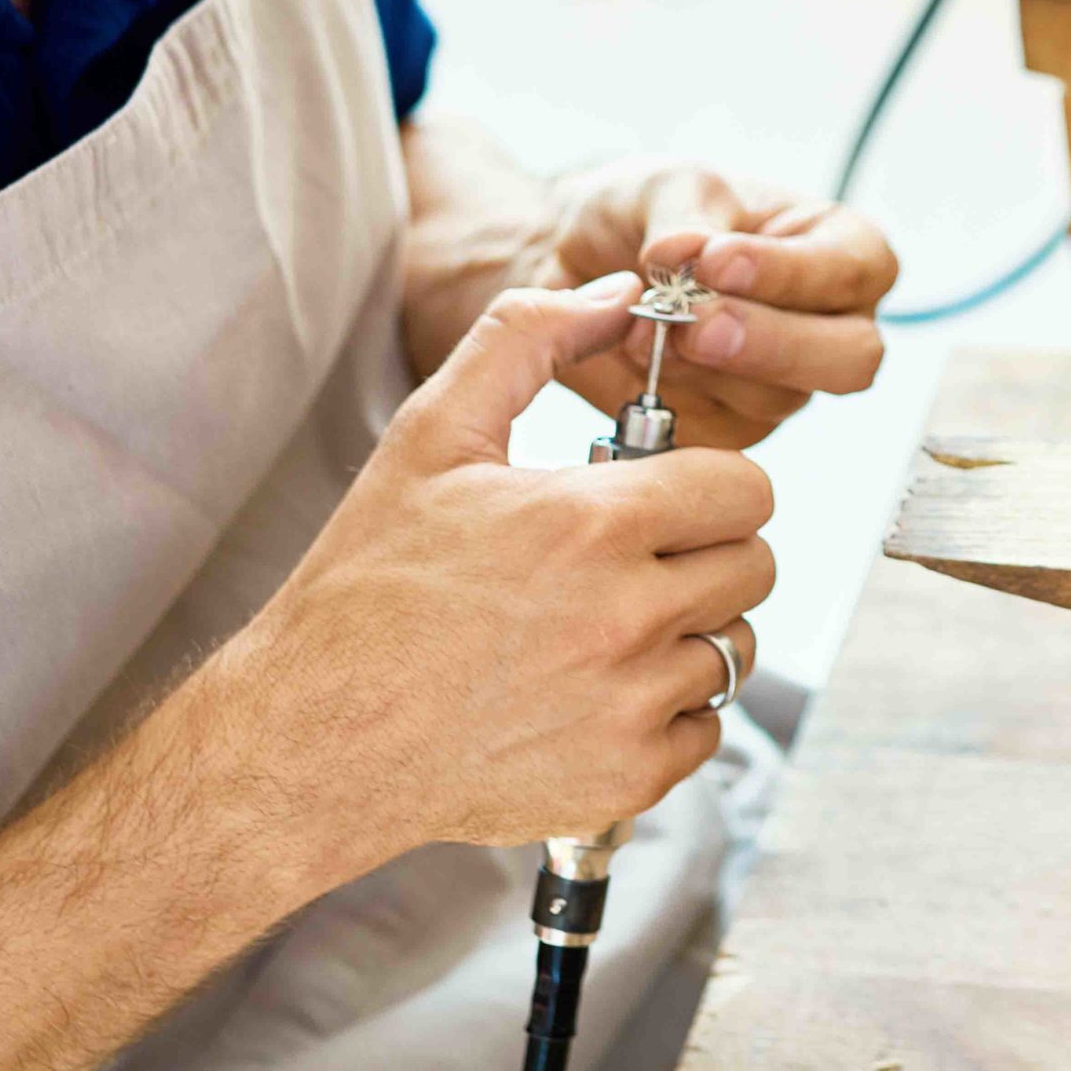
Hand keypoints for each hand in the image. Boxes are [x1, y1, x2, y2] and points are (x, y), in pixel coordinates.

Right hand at [228, 275, 774, 868]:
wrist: (316, 735)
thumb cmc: (369, 585)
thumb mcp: (432, 435)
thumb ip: (526, 339)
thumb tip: (617, 293)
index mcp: (591, 523)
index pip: (746, 489)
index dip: (709, 486)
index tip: (665, 498)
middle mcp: (625, 616)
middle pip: (755, 566)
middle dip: (706, 552)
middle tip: (636, 560)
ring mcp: (630, 704)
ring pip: (736, 647)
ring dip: (690, 632)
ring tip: (610, 627)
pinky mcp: (626, 777)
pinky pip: (707, 729)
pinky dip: (669, 713)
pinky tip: (599, 692)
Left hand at [538, 161, 899, 447]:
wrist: (581, 260)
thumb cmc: (649, 212)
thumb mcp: (666, 187)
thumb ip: (685, 218)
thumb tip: (686, 255)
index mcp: (841, 250)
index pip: (855, 270)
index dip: (793, 273)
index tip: (716, 261)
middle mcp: (829, 324)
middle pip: (850, 359)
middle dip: (773, 344)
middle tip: (699, 326)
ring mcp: (785, 383)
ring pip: (776, 398)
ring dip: (703, 365)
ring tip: (640, 323)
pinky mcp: (733, 426)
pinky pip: (718, 430)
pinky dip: (671, 393)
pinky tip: (634, 355)